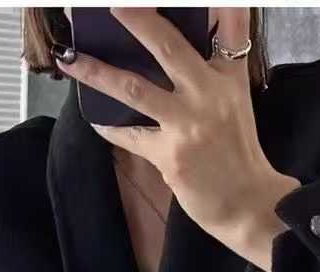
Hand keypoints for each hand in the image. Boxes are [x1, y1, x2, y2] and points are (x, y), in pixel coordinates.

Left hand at [55, 6, 300, 270]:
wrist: (248, 203)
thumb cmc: (238, 154)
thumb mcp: (235, 103)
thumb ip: (212, 72)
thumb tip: (176, 53)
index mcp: (230, 78)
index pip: (231, 25)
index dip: (218, 4)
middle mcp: (209, 94)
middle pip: (169, 46)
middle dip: (136, 20)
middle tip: (112, 3)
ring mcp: (188, 125)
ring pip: (134, 89)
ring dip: (98, 72)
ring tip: (71, 59)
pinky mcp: (170, 155)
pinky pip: (130, 136)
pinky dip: (109, 128)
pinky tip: (94, 118)